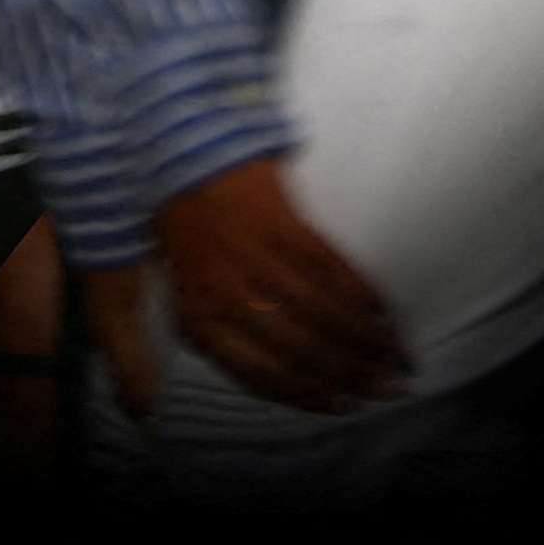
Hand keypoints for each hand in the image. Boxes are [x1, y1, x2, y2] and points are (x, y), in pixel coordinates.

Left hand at [75, 159, 409, 419]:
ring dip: (365, 341)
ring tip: (395, 357)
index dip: (306, 395)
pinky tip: (383, 310)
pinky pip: (330, 268)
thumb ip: (168, 338)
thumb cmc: (162, 217)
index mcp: (193, 314)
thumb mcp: (147, 282)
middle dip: (349, 375)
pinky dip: (362, 294)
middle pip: (299, 350)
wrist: (165, 139)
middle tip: (386, 387)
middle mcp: (221, 291)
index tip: (341, 405)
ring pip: (321, 314)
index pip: (257, 374)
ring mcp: (250, 254)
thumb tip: (179, 402)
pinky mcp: (276, 217)